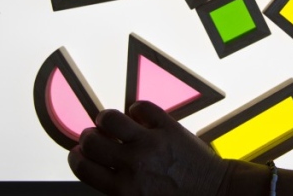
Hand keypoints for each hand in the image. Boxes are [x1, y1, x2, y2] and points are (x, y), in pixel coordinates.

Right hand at [69, 101, 229, 195]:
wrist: (215, 193)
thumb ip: (119, 189)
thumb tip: (100, 169)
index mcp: (124, 190)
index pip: (84, 167)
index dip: (76, 157)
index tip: (79, 153)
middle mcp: (134, 165)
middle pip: (91, 141)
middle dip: (88, 137)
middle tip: (94, 137)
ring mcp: (151, 143)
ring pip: (111, 118)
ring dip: (106, 118)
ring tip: (111, 122)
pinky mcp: (168, 126)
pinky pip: (142, 106)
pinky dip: (137, 108)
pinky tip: (139, 116)